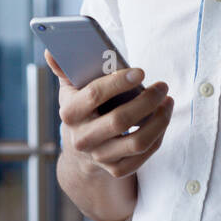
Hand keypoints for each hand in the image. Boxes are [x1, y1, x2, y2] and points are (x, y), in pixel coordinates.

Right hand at [44, 49, 173, 179]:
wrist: (79, 149)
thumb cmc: (81, 108)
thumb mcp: (70, 89)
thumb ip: (64, 69)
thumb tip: (52, 51)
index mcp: (69, 113)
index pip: (94, 95)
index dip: (118, 82)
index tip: (141, 71)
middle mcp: (82, 138)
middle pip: (120, 121)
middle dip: (146, 101)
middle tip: (162, 86)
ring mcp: (99, 157)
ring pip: (137, 142)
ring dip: (159, 121)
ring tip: (168, 102)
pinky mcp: (116, 169)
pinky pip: (144, 155)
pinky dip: (158, 136)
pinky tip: (163, 119)